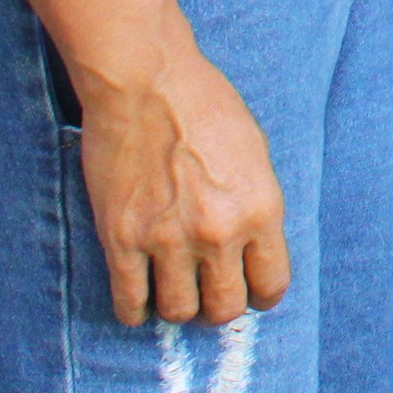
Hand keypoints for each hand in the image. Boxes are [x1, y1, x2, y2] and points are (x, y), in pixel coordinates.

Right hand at [69, 8, 290, 326]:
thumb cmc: (204, 104)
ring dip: (178, 306)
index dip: (261, 294)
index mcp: (260, 209)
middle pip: (225, 308)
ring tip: (174, 288)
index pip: (271, 284)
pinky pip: (130, 304)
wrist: (146, 81)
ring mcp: (167, 240)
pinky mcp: (121, 240)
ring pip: (179, 311)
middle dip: (219, 307)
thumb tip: (252, 248)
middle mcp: (218, 233)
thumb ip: (256, 204)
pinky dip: (136, 310)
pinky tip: (139, 297)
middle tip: (209, 292)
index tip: (250, 290)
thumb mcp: (254, 152)